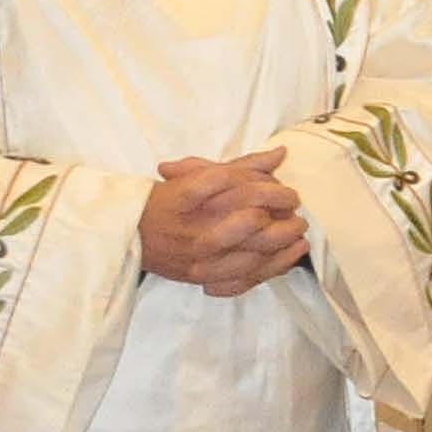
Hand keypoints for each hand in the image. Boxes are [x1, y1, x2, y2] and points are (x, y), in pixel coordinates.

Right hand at [140, 147, 308, 297]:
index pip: (228, 182)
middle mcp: (191, 229)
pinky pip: (245, 278)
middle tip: (292, 202)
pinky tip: (291, 254)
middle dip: (278, 208)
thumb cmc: (169, 201)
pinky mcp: (203, 278)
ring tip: (299, 228)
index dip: (260, 181)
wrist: (132, 237)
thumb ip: (239, 165)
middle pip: (247, 218)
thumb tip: (280, 153)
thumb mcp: (194, 175)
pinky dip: (273, 267)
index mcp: (184, 197)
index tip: (279, 181)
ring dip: (283, 239)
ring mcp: (198, 258)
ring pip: (251, 253)